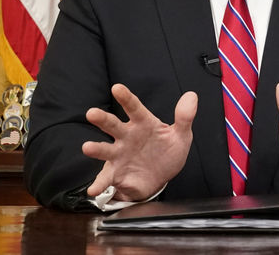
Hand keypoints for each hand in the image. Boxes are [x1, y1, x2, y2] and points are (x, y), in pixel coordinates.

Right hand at [82, 84, 196, 200]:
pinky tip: (93, 190)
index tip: (117, 88)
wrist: (160, 178)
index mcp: (142, 123)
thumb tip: (191, 96)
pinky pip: (105, 178)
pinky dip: (98, 184)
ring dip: (95, 148)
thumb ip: (184, 117)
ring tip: (87, 147)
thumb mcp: (180, 135)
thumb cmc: (167, 151)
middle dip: (102, 119)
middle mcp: (126, 136)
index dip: (126, 98)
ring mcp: (119, 154)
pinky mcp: (115, 173)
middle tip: (92, 113)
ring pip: (105, 149)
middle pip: (113, 125)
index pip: (134, 108)